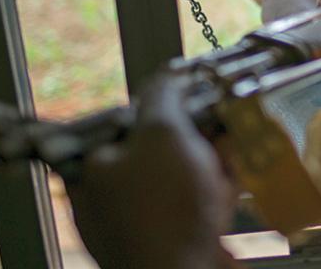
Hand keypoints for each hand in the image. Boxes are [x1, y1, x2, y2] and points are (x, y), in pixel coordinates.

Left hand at [63, 74, 241, 268]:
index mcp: (94, 167)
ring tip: (226, 171)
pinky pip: (192, 209)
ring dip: (210, 167)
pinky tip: (226, 197)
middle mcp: (108, 197)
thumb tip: (168, 76)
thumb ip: (163, 98)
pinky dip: (212, 197)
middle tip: (218, 139)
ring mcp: (137, 224)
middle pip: (161, 149)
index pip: (132, 121)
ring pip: (181, 179)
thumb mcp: (164, 134)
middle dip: (197, 141)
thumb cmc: (166, 215)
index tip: (197, 107)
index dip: (171, 111)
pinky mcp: (168, 244)